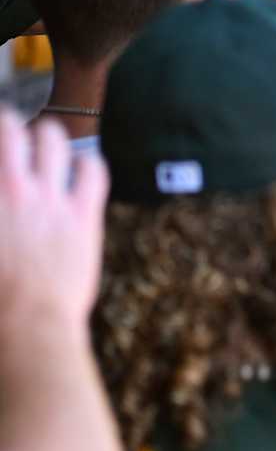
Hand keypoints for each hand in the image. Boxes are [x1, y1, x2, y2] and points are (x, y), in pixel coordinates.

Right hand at [0, 110, 107, 343]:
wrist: (25, 326)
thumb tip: (3, 216)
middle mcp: (9, 186)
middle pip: (8, 127)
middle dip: (8, 124)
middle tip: (8, 130)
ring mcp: (48, 197)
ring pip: (53, 138)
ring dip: (48, 136)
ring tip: (46, 141)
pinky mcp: (82, 213)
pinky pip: (93, 168)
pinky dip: (87, 162)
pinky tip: (82, 168)